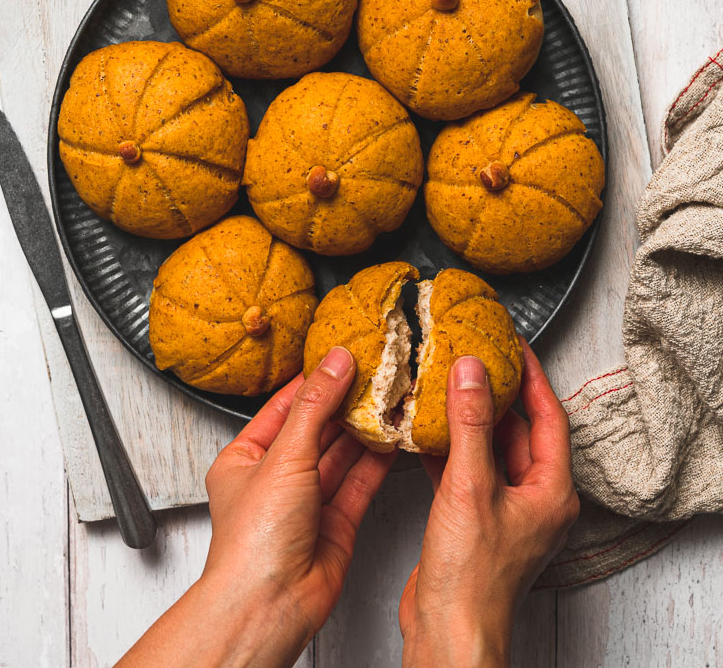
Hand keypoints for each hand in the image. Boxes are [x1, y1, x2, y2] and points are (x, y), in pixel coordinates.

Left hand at [117, 347, 394, 667]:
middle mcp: (276, 480)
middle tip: (373, 371)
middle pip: (315, 428)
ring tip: (388, 397)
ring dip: (364, 428)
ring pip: (340, 455)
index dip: (313, 380)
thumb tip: (335, 364)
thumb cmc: (253, 542)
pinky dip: (376, 460)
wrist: (270, 605)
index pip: (283, 406)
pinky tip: (392, 438)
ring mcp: (307, 503)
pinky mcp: (335, 523)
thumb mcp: (284, 457)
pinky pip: (359, 482)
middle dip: (344, 402)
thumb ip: (315, 407)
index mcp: (245, 459)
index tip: (340, 355)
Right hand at [399, 340, 578, 667]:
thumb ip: (471, 424)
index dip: (532, 376)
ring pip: (490, 451)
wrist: (449, 632)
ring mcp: (504, 512)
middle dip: (496, 394)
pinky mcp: (475, 523)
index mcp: (551, 491)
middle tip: (475, 358)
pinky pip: (467, 472)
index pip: (549, 416)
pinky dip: (449, 449)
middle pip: (520, 431)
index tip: (515, 345)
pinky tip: (425, 431)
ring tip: (448, 384)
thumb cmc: (473, 579)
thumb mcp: (471, 487)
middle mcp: (533, 500)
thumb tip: (471, 372)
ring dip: (470, 420)